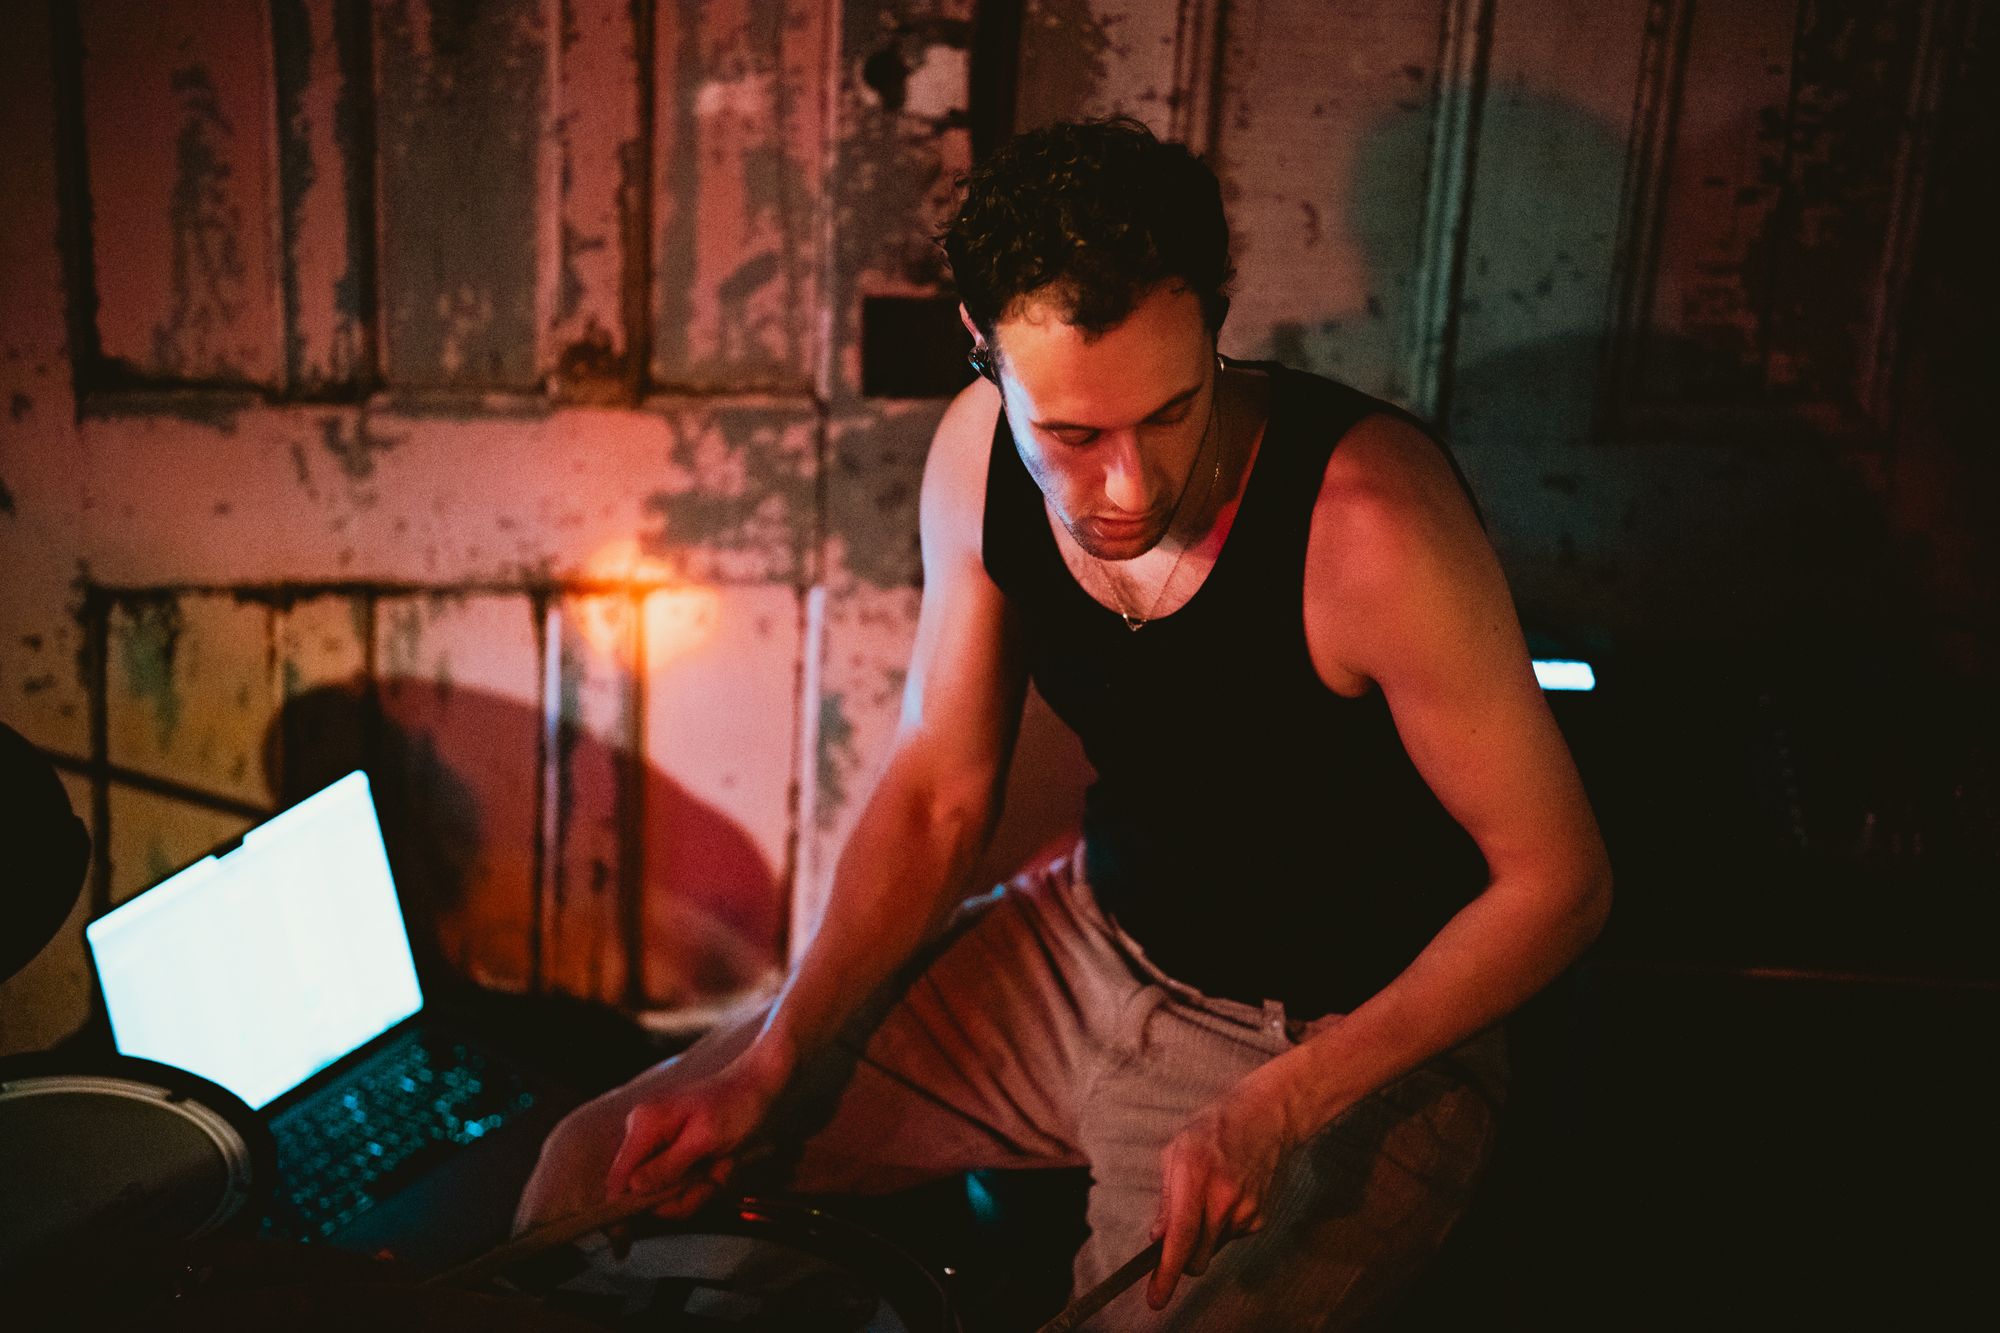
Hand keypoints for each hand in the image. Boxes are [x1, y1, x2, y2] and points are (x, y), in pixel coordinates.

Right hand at [603, 1045, 787, 1220]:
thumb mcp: (706, 1139)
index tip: (622, 1247)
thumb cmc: (737, 1105)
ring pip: (669, 1190)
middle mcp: (644, 1133)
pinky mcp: (675, 1148)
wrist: (760, 1084)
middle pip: (646, 1192)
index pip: (618, 1179)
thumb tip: (633, 1190)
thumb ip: (669, 1166)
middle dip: (685, 1195)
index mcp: (645, 1125)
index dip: (618, 1214)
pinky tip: (724, 1162)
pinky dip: (706, 1178)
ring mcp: (659, 1141)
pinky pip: (682, 1180)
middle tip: (715, 1181)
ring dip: (701, 1187)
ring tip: (725, 1166)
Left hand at [1148, 1078, 1298, 1309]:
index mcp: (1194, 1175)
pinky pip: (1231, 1237)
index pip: (1180, 1237)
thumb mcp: (1176, 1152)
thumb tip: (1158, 1238)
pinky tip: (1228, 1195)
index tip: (1156, 1299)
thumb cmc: (1215, 1129)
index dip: (1166, 1272)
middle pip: (1197, 1258)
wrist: (1268, 1117)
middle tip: (1179, 1235)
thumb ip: (1166, 1199)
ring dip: (1204, 1236)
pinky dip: (1223, 1226)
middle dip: (1184, 1258)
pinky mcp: (1260, 1218)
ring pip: (1213, 1248)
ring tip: (1210, 1196)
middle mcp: (1222, 1198)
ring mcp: (1245, 1211)